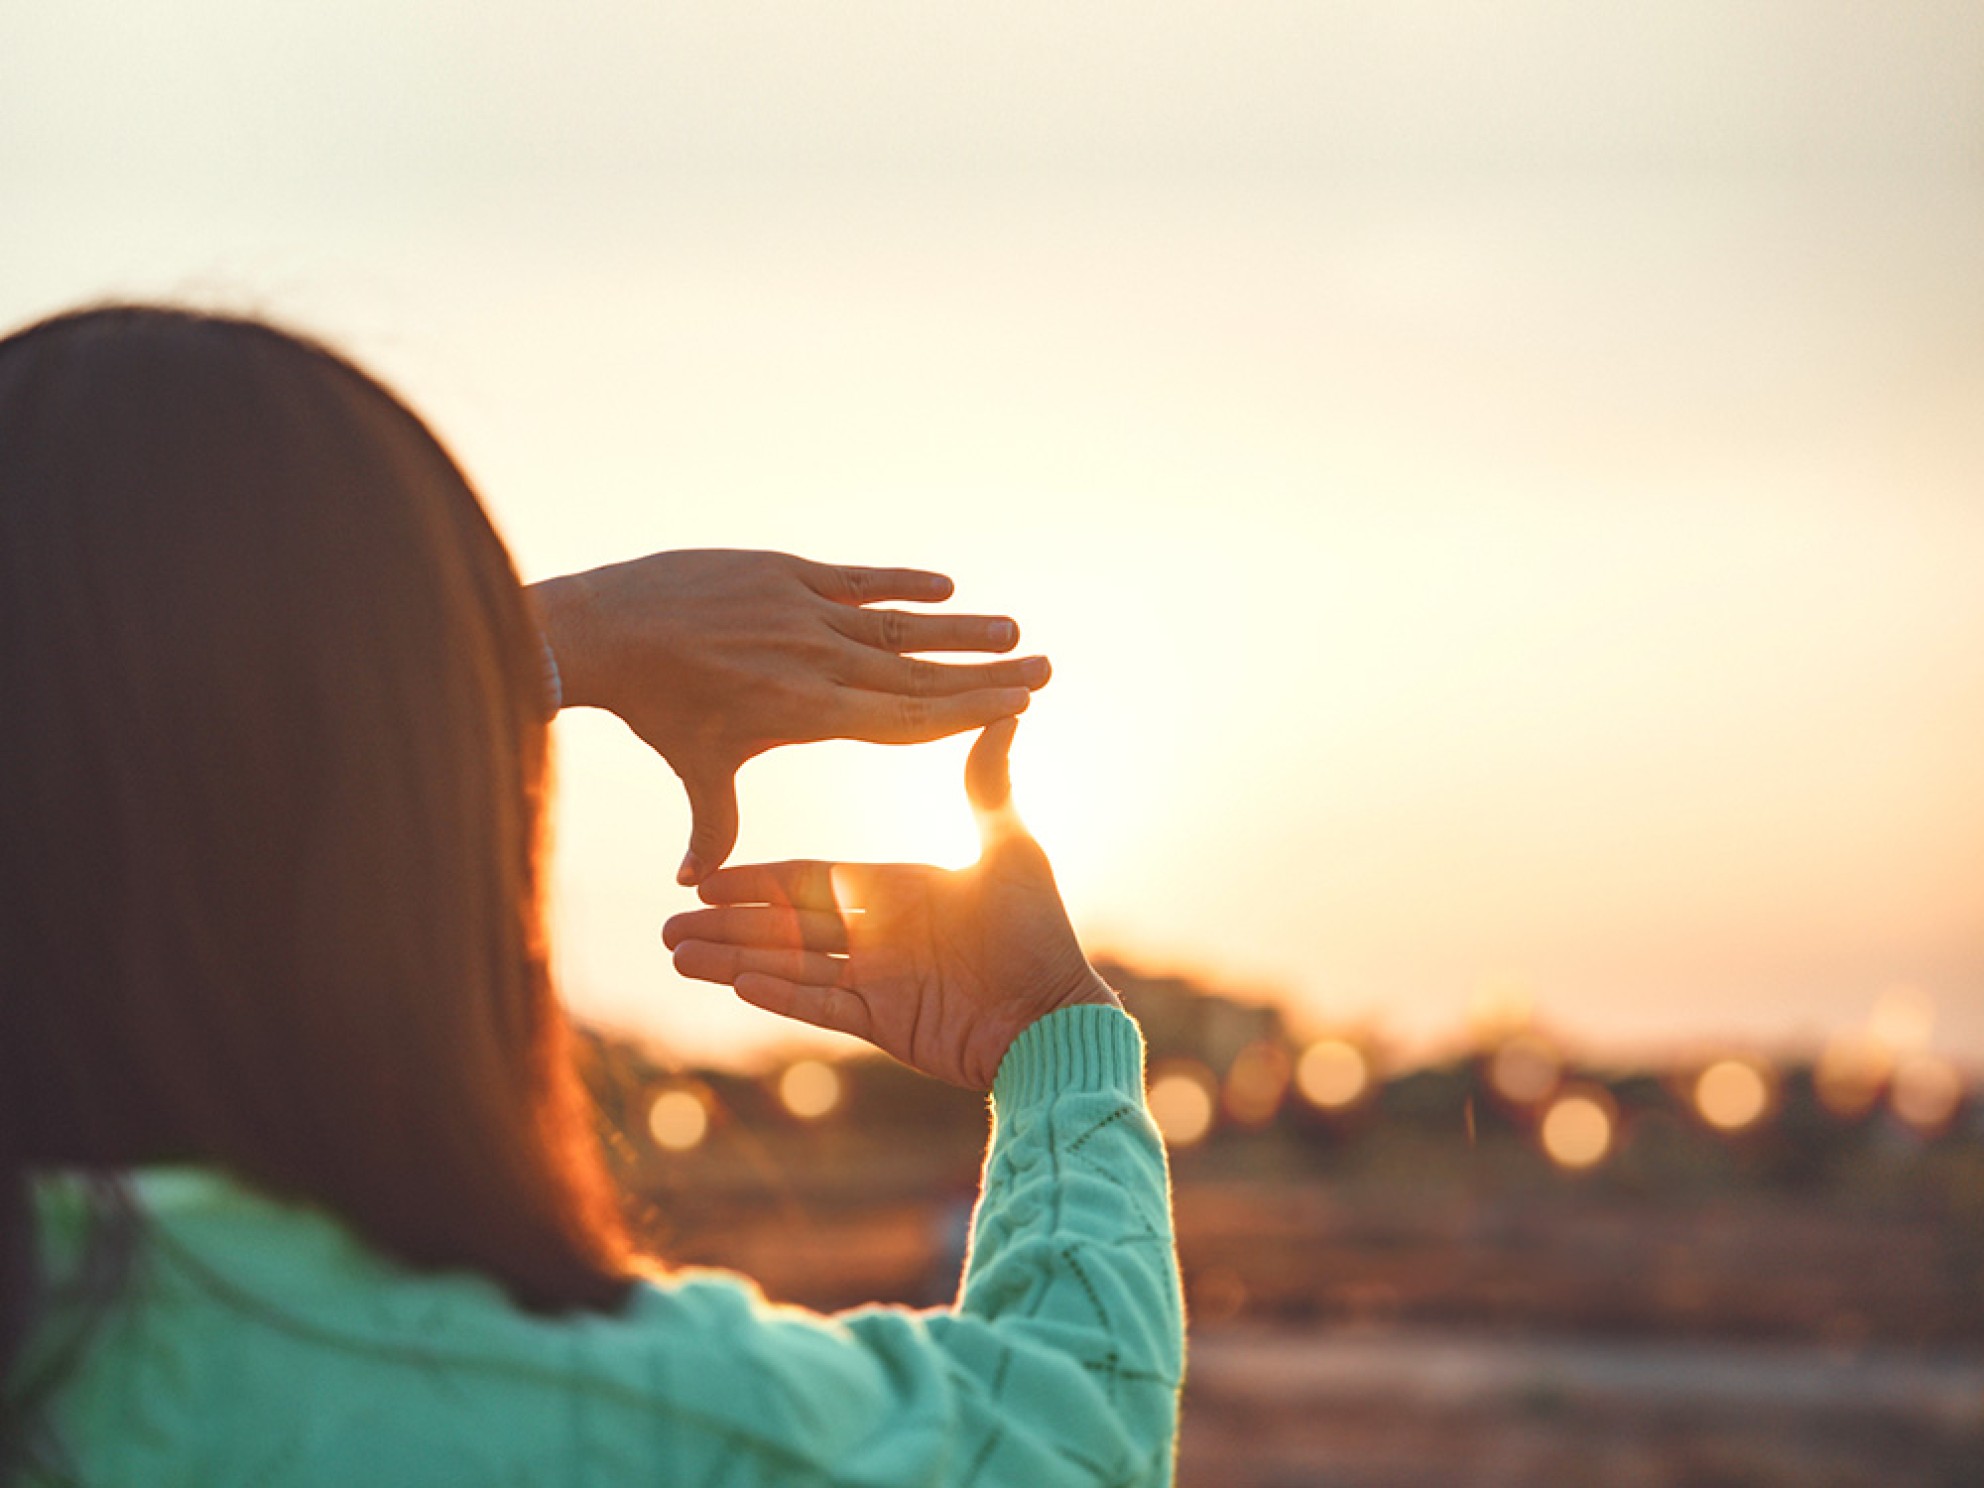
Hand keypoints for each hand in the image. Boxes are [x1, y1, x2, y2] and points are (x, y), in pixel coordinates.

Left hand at [529, 551, 1049, 883]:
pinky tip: (946, 586)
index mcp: (807, 715)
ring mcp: (803, 613)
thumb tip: (694, 883)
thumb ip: (712, 823)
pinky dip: (903, 581)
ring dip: (958, 628)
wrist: (607, 631)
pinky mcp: (785, 572)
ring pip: (898, 624)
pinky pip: (858, 578)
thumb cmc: (654, 709)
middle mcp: (816, 663)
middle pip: (920, 673)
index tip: (1017, 708)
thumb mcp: (696, 767)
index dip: (966, 714)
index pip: (906, 720)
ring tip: (1012, 630)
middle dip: (985, 672)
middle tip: (1042, 667)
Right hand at [662, 718, 1118, 1089]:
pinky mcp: (885, 1024)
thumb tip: (1004, 712)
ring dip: (735, 960)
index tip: (708, 876)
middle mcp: (879, 932)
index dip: (758, 879)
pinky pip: (821, 1006)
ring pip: (791, 965)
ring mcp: (879, 981)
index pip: (810, 879)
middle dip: (728, 924)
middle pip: (787, 924)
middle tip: (667, 924)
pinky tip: (732, 985)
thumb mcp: (1010, 851)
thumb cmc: (1040, 932)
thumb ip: (987, 788)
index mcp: (898, 888)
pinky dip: (778, 995)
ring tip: (676, 955)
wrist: (1056, 1016)